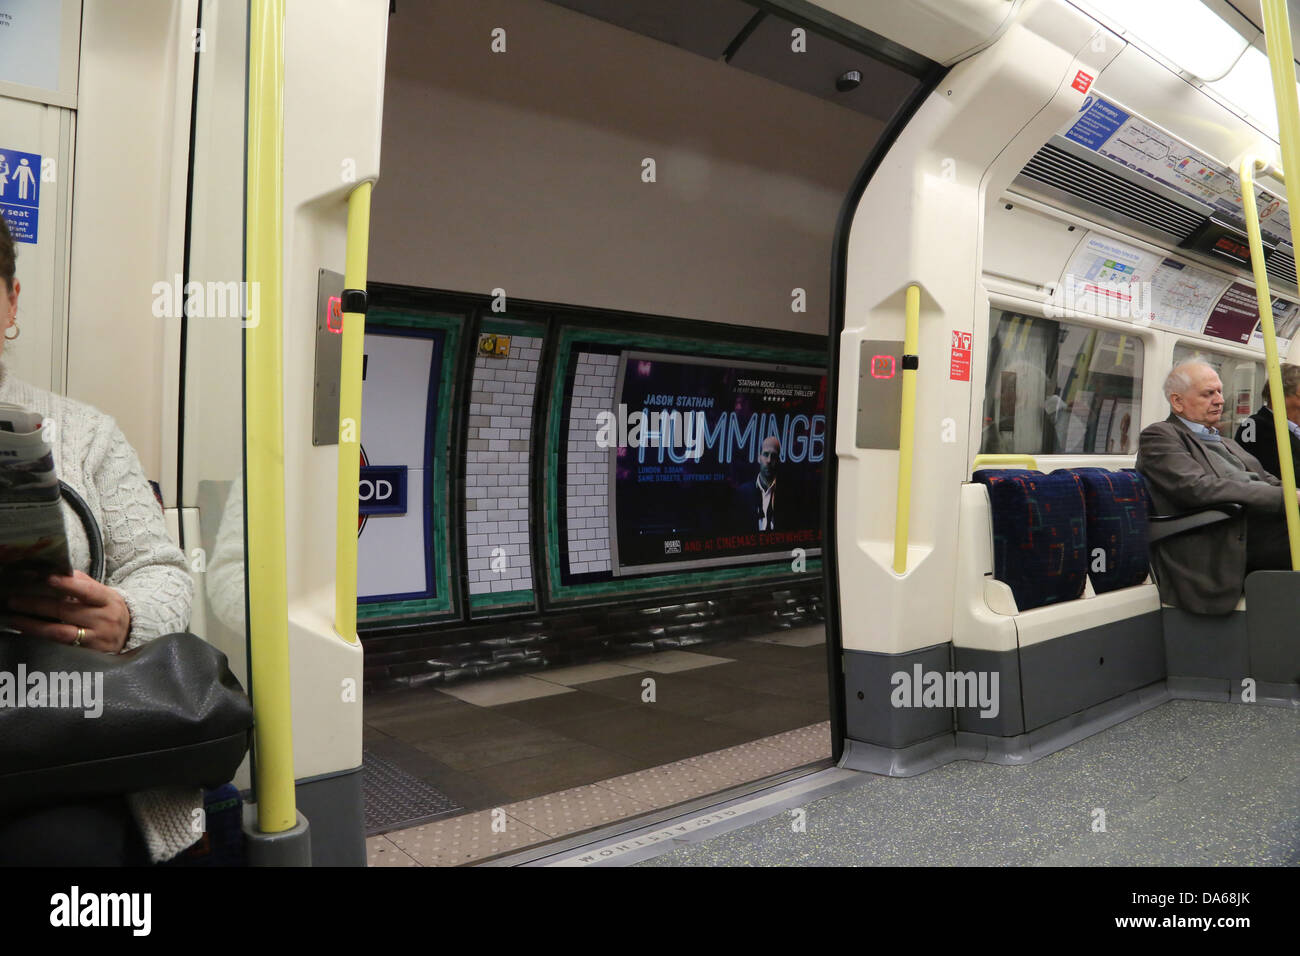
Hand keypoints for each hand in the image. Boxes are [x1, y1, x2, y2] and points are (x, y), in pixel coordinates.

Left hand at [0, 572, 131, 652]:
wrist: (130, 634)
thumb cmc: (110, 610)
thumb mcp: (104, 594)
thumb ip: (82, 583)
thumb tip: (54, 571)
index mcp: (108, 599)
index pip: (87, 591)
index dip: (67, 585)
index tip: (48, 579)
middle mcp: (104, 619)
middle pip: (66, 611)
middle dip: (37, 605)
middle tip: (14, 600)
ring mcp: (96, 638)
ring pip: (61, 632)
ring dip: (34, 625)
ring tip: (15, 619)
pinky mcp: (89, 654)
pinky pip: (61, 647)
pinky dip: (42, 640)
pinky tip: (28, 634)